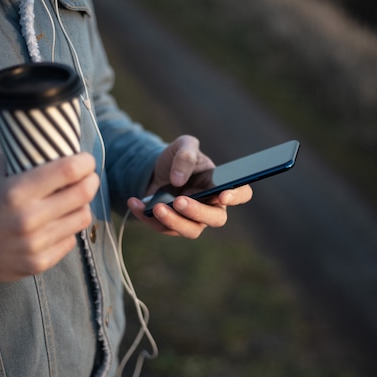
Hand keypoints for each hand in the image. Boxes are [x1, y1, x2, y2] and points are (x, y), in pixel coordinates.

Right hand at [0, 153, 98, 282]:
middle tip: (88, 177)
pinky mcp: (41, 262)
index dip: (85, 163)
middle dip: (91, 181)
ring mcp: (36, 243)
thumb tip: (49, 143)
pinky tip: (57, 223)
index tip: (86, 160)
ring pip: (82, 217)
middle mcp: (29, 218)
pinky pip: (71, 240)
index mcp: (16, 192)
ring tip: (73, 201)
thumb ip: (19, 158)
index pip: (67, 171)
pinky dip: (68, 229)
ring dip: (82, 206)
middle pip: (83, 194)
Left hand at [127, 135, 252, 237]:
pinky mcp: (172, 226)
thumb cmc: (177, 158)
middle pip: (216, 219)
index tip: (223, 195)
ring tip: (156, 207)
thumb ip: (185, 155)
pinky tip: (135, 202)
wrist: (155, 169)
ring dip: (173, 221)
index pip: (241, 194)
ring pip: (191, 230)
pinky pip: (163, 228)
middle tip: (180, 200)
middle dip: (198, 212)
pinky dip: (147, 217)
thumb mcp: (182, 146)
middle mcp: (211, 205)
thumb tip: (178, 179)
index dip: (236, 197)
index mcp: (220, 184)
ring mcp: (193, 219)